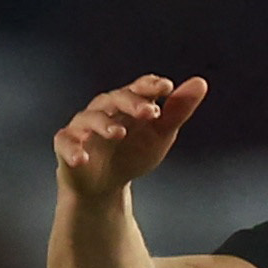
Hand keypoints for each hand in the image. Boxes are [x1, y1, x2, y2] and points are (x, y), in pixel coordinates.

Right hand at [53, 74, 209, 197]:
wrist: (105, 185)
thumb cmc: (133, 153)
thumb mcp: (160, 134)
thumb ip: (177, 110)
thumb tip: (200, 83)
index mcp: (127, 103)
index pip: (138, 88)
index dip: (150, 86)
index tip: (167, 87)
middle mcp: (104, 109)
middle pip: (115, 99)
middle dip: (131, 103)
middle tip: (150, 113)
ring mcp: (84, 126)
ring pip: (91, 118)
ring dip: (104, 124)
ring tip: (120, 133)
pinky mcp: (67, 145)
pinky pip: (66, 143)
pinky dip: (73, 150)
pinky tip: (82, 158)